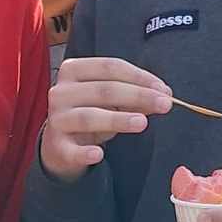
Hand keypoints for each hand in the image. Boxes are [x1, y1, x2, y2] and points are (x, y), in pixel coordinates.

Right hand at [41, 56, 171, 180]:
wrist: (62, 143)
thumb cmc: (91, 112)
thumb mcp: (112, 100)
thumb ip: (135, 95)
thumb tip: (164, 95)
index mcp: (73, 70)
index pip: (110, 67)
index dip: (140, 77)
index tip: (164, 90)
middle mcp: (61, 92)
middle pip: (103, 90)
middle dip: (138, 96)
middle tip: (165, 104)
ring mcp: (57, 119)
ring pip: (89, 117)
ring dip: (117, 119)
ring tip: (142, 123)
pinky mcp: (57, 147)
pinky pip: (71, 150)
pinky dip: (85, 153)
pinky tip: (99, 154)